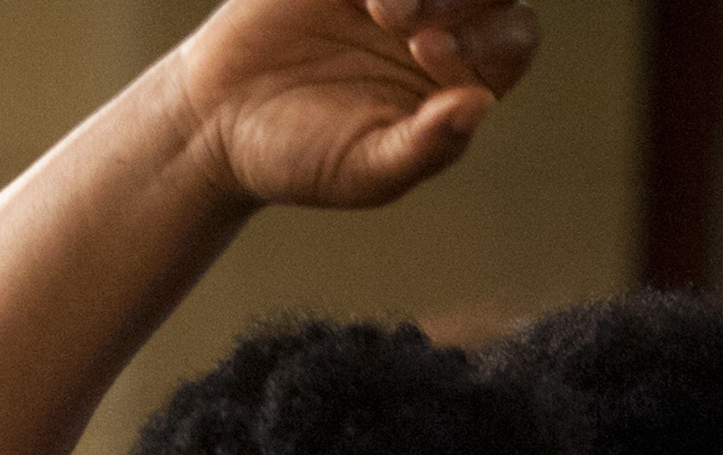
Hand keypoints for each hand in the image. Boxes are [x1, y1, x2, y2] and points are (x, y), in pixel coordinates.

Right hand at [168, 0, 537, 211]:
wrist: (212, 123)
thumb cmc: (296, 156)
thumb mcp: (362, 170)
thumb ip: (425, 148)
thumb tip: (479, 106)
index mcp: (462, 76)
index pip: (510, 40)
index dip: (484, 39)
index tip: (424, 51)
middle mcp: (444, 22)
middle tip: (408, 24)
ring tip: (383, 7)